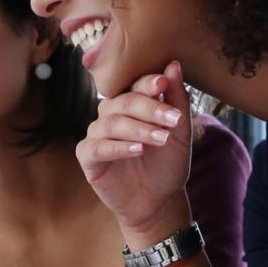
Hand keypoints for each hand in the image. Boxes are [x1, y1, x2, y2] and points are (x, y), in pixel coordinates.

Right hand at [76, 60, 191, 233]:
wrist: (159, 201)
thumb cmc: (167, 163)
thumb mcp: (179, 132)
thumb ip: (177, 100)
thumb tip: (173, 65)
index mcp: (131, 103)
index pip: (136, 85)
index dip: (148, 83)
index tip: (164, 82)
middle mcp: (111, 114)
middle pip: (124, 102)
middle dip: (149, 108)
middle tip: (172, 119)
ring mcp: (97, 134)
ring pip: (111, 123)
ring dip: (138, 129)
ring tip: (160, 138)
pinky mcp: (88, 156)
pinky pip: (96, 147)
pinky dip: (117, 147)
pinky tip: (137, 150)